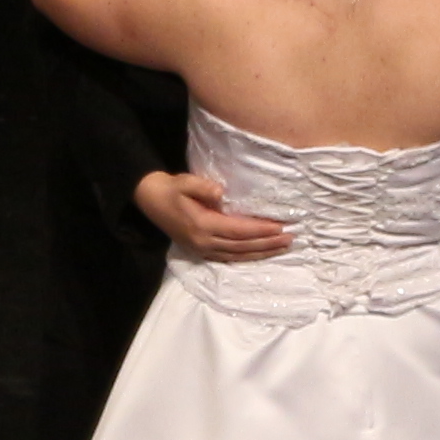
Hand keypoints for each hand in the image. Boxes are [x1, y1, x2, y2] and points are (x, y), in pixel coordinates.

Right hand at [135, 168, 294, 261]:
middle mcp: (204, 242)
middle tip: (290, 239)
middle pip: (242, 246)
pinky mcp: (201, 251)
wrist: (150, 200)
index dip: (260, 230)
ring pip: (238, 255)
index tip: (281, 227)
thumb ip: (203, 187)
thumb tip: (221, 193)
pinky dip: (247, 257)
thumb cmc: (171, 189)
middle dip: (267, 243)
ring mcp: (202, 249)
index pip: (238, 230)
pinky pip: (229, 258)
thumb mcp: (184, 182)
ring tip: (282, 248)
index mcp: (202, 225)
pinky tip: (260, 254)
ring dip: (261, 252)